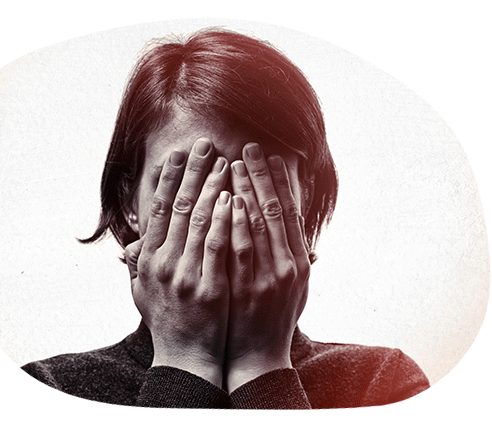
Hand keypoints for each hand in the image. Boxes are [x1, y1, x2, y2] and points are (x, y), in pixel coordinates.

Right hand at [125, 138, 230, 387]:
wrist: (186, 358)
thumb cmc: (167, 322)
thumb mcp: (142, 293)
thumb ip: (137, 265)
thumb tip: (131, 243)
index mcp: (149, 260)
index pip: (158, 210)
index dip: (170, 180)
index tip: (179, 156)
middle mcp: (163, 263)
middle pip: (179, 207)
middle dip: (194, 173)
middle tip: (205, 145)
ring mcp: (185, 274)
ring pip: (198, 221)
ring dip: (212, 188)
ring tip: (224, 162)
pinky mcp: (209, 287)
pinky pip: (217, 246)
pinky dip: (222, 219)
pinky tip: (232, 197)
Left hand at [226, 143, 310, 392]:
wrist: (257, 357)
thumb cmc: (273, 320)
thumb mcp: (292, 289)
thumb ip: (290, 256)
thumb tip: (286, 227)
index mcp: (299, 263)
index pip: (289, 213)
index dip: (281, 183)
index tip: (272, 157)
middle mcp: (287, 266)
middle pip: (274, 211)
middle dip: (262, 176)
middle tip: (250, 146)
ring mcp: (267, 277)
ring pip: (257, 225)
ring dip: (246, 191)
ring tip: (235, 162)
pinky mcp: (247, 288)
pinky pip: (240, 249)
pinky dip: (236, 222)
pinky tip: (229, 199)